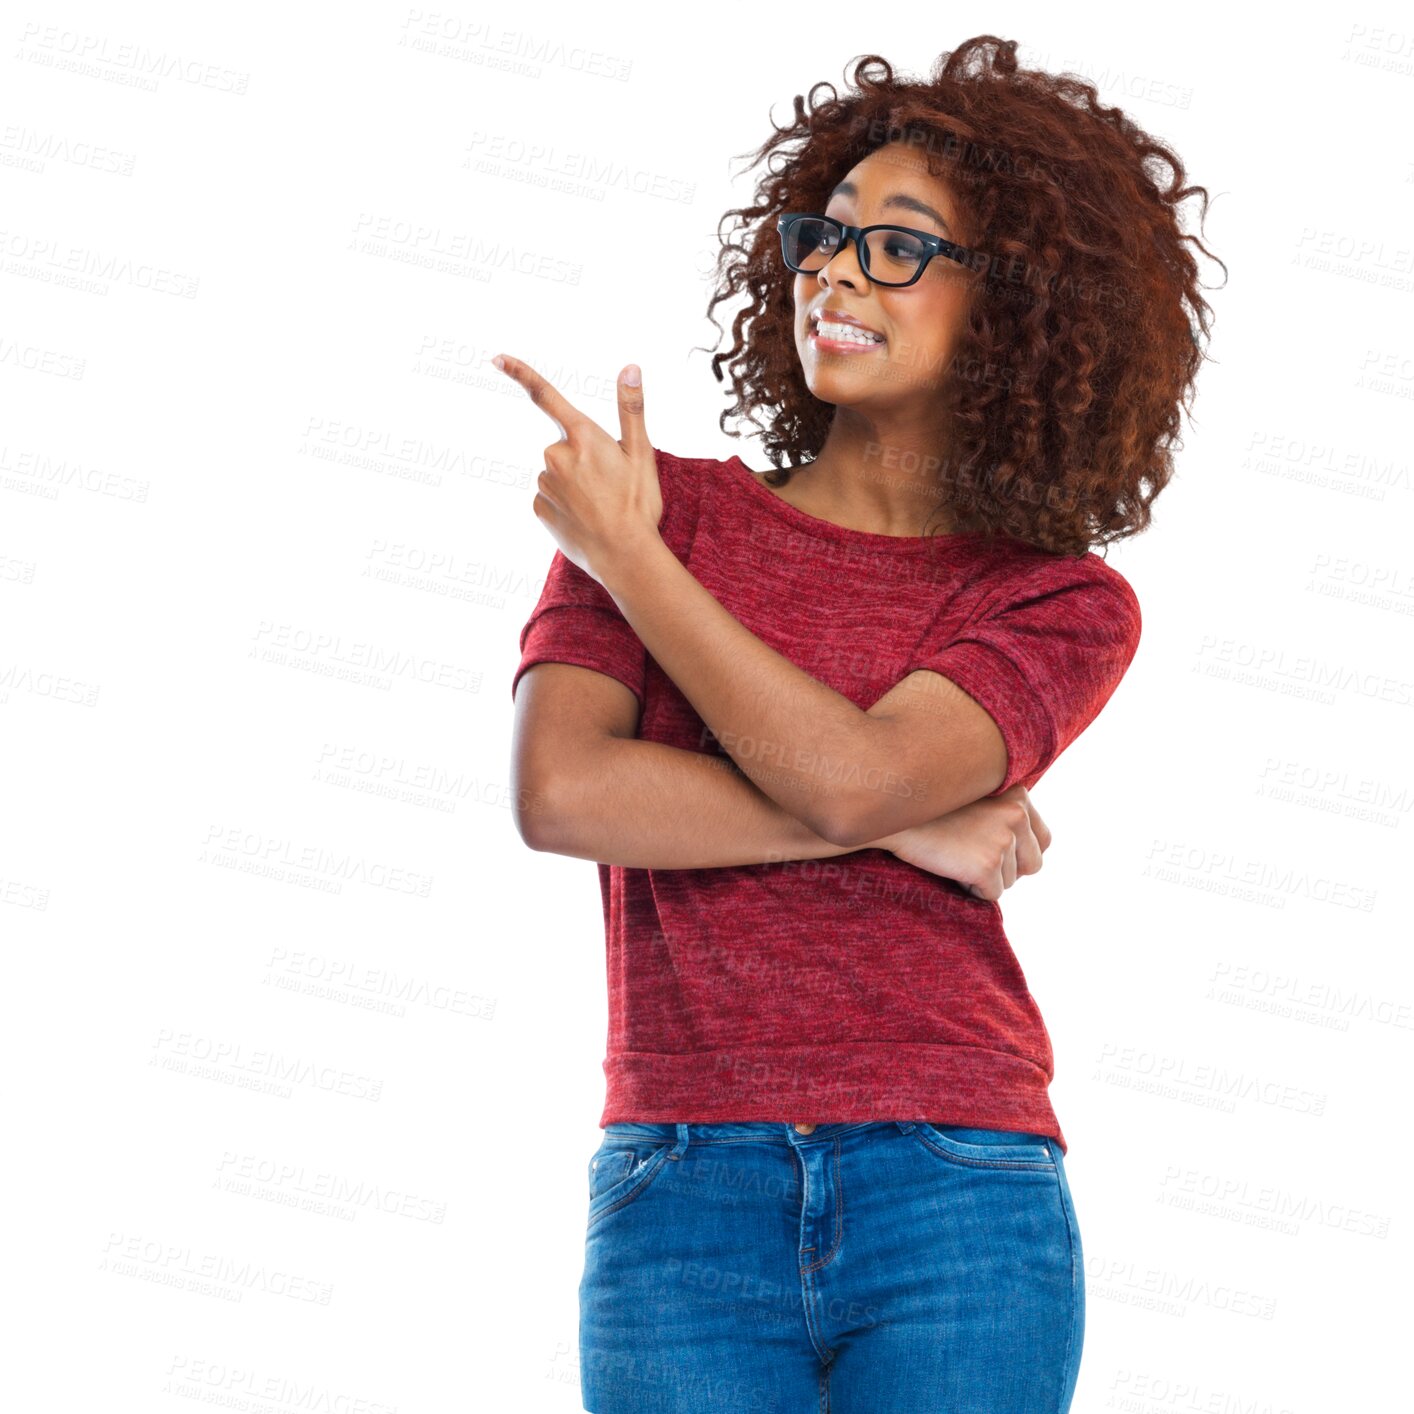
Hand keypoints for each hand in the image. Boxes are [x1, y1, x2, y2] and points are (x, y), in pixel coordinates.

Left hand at [492, 353, 661, 584]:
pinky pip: (551, 497)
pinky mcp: (539, 508)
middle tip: (609, 483)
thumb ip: (631, 408)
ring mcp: (545, 484)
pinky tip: (585, 519)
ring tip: (600, 505)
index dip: (520, 373)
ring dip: (575, 483)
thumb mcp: (641, 453)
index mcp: (582, 437)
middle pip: (563, 446)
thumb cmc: (637, 505)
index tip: (497, 358)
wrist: (624, 557)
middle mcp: (555, 456)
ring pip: (557, 473)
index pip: (546, 396)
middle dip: (581, 457)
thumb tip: (630, 367)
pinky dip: (566, 504)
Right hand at [873, 785, 1051, 902]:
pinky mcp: (987, 864)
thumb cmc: (928, 809)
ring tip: (954, 854)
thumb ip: (1002, 813)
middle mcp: (1017, 814)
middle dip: (1007, 869)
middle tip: (971, 857)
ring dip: (984, 878)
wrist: (893, 814)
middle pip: (1032, 865)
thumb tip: (1021, 850)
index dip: (1020, 853)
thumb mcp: (974, 797)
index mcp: (1018, 795)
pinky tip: (949, 868)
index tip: (994, 852)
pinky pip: (991, 895)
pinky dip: (970, 890)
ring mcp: (1003, 840)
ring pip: (1010, 881)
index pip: (1043, 840)